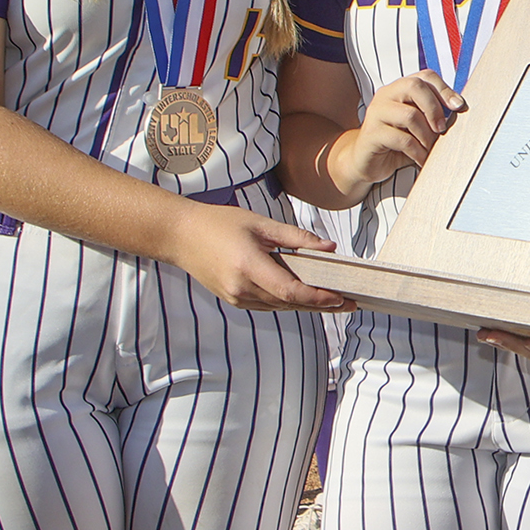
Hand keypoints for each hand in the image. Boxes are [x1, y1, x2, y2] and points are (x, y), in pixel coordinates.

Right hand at [170, 201, 353, 313]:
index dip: (318, 297)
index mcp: (249, 266)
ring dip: (307, 305)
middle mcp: (241, 288)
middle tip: (349, 302)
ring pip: (280, 306)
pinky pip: (268, 304)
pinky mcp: (234, 299)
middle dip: (321, 304)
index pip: (291, 291)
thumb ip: (296, 238)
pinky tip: (306, 296)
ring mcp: (236, 297)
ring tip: (334, 300)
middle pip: (289, 303)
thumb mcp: (261, 224)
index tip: (340, 296)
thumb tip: (328, 248)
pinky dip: (288, 301)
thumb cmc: (219, 223)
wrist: (181, 236)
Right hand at [337, 70, 465, 188]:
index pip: (425, 76)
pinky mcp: (371, 134)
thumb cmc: (395, 141)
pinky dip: (418, 152)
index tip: (459, 106)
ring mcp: (376, 113)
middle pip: (415, 87)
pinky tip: (421, 159)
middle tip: (441, 129)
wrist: (364, 162)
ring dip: (427, 136)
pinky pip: (402, 140)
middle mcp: (386, 95)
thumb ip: (432, 115)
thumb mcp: (417, 125)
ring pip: (410, 115)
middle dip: (434, 108)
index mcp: (399, 88)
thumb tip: (460, 110)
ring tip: (430, 149)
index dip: (444, 89)